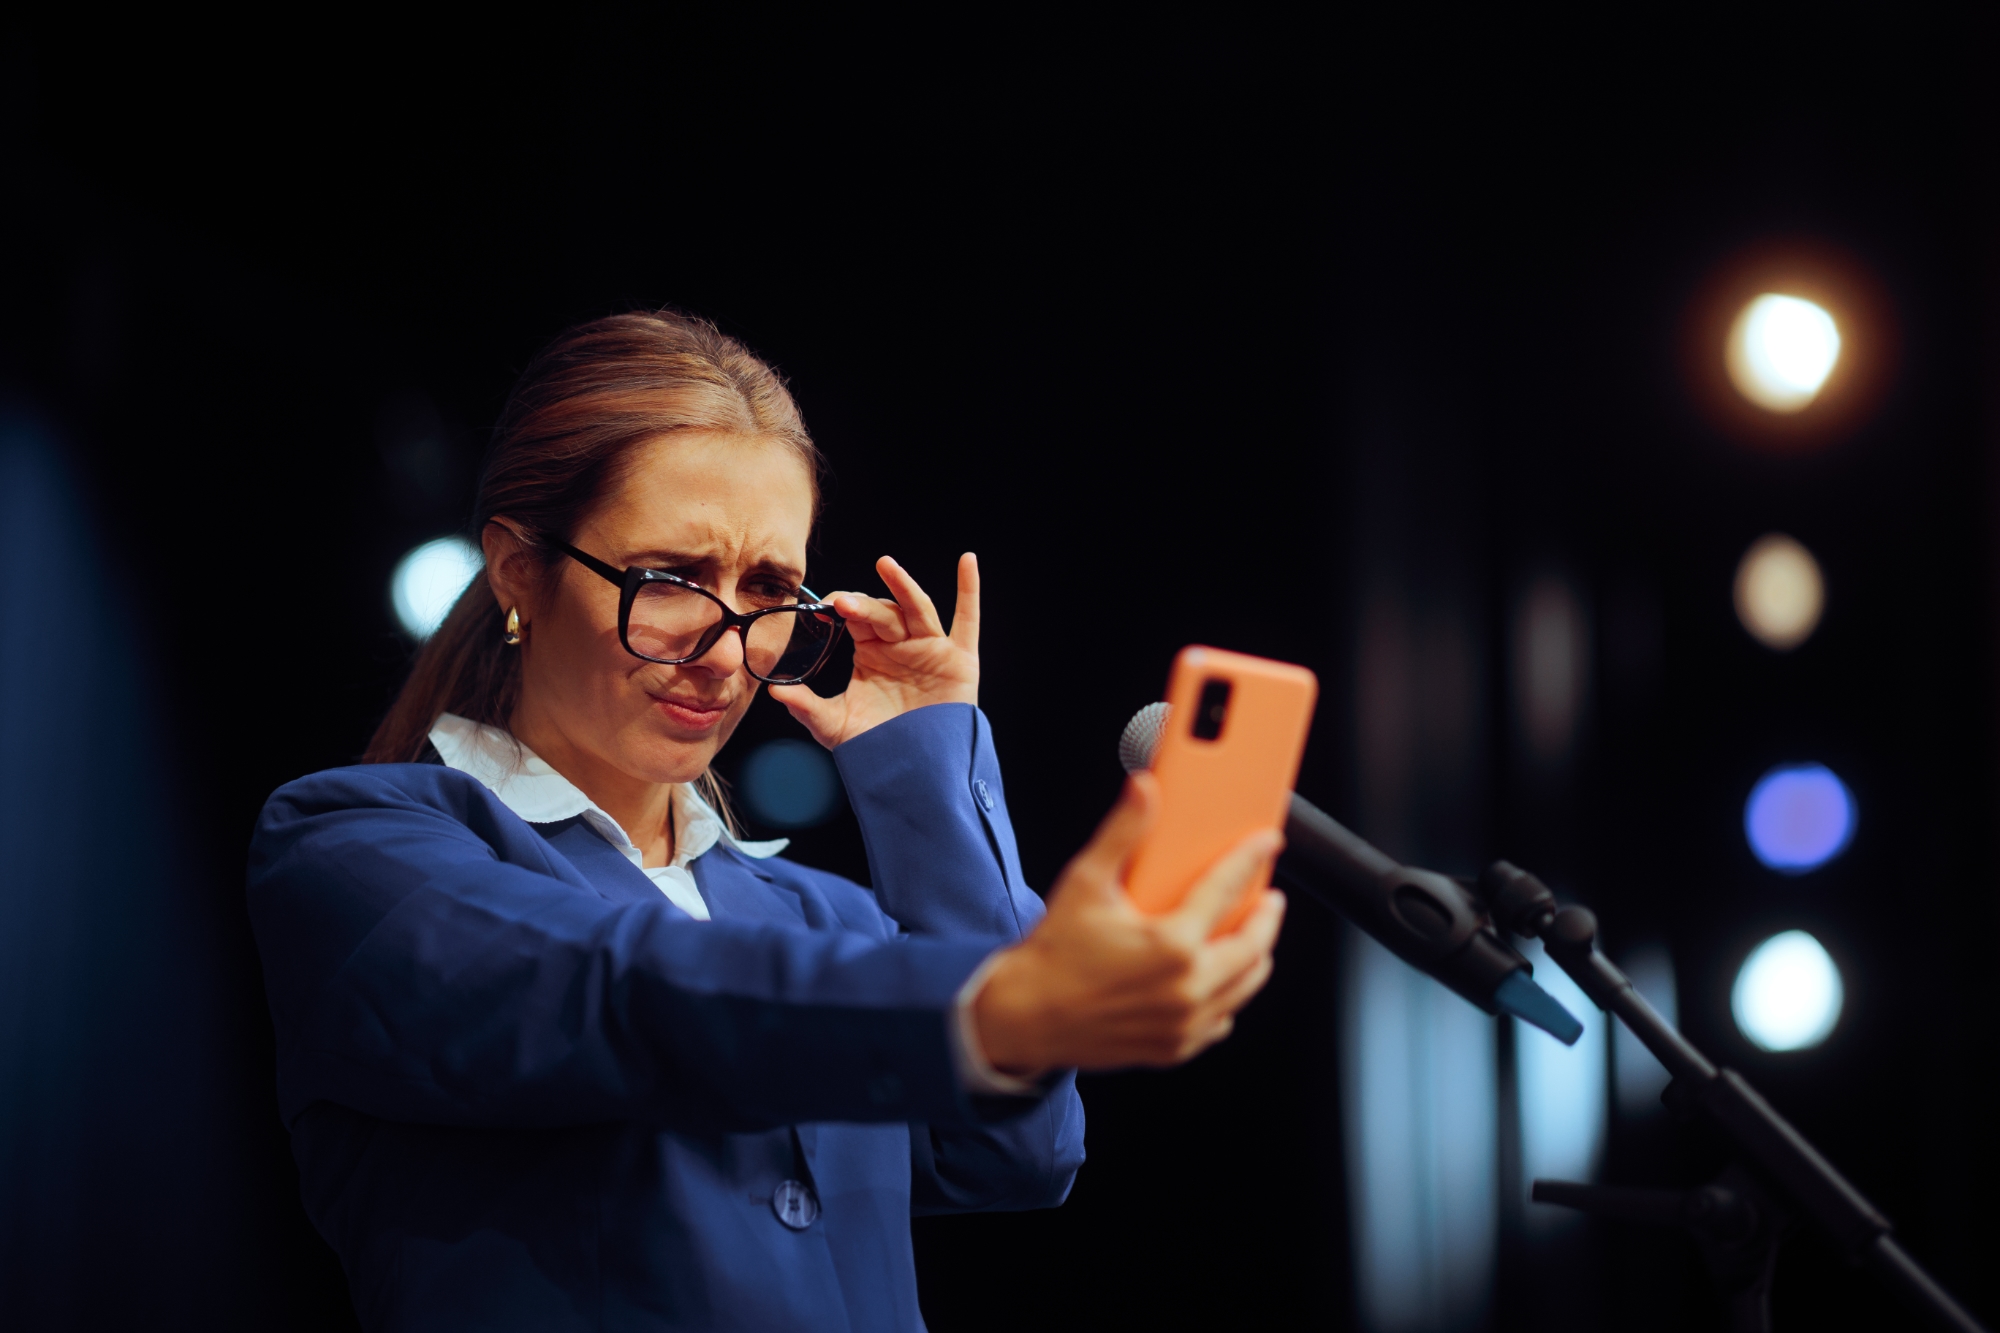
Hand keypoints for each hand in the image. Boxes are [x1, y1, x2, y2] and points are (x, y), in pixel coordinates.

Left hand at [768, 552, 980, 749]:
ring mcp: (931, 648)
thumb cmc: (877, 745)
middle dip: (863, 606)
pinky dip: (969, 590)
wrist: (914, 772)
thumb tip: (775, 692)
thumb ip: (807, 708)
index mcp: (872, 651)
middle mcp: (901, 644)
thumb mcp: (836, 725)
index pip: (857, 617)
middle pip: (884, 612)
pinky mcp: (959, 659)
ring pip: (917, 609)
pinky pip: (967, 620)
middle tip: (841, 604)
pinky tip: (968, 562)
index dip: (842, 606)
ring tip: (885, 565)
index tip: (824, 606)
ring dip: (903, 585)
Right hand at [972, 773, 1286, 1073]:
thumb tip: (1144, 789)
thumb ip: (1123, 832)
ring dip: (1255, 958)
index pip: (1227, 890)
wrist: (1025, 1016)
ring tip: (1252, 935)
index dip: (1251, 859)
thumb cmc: (1053, 953)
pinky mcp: (1174, 1047)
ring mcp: (1183, 1023)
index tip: (1266, 844)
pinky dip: (1228, 997)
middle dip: (1267, 918)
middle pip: (1254, 947)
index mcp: (1172, 945)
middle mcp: (1186, 989)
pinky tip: (1218, 979)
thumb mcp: (1085, 882)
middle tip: (1269, 899)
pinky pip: (1221, 1021)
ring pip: (1245, 987)